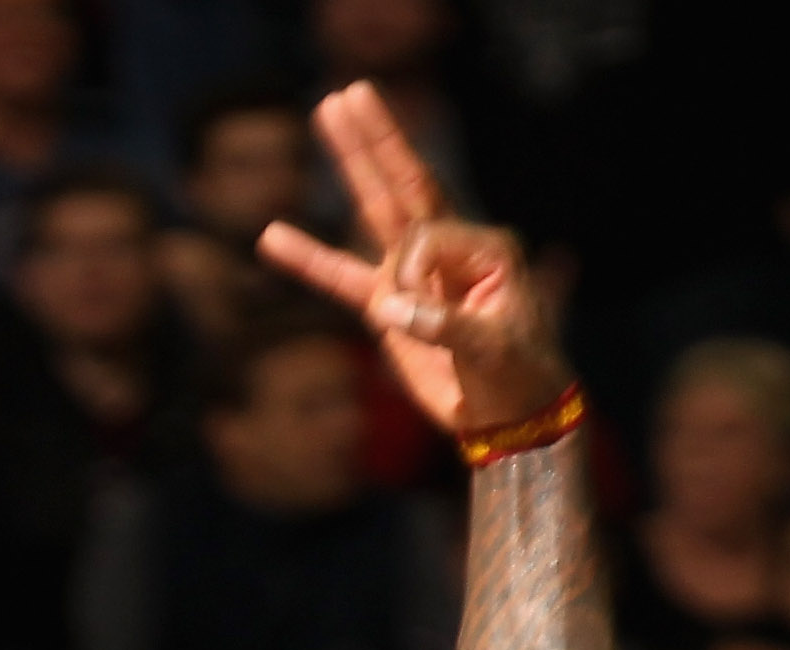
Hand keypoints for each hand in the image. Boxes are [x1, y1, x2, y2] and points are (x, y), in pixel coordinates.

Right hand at [260, 85, 568, 435]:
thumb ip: (446, 326)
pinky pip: (342, 278)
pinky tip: (272, 237)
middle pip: (404, 186)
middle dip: (377, 142)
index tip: (411, 317)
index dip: (410, 270)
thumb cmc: (517, 375)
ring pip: (375, 213)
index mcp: (485, 248)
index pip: (427, 233)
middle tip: (349, 93)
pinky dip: (309, 260)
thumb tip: (390, 310)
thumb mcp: (493, 350)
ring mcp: (416, 277)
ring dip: (353, 166)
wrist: (511, 415)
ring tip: (328, 112)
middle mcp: (450, 251)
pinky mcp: (391, 308)